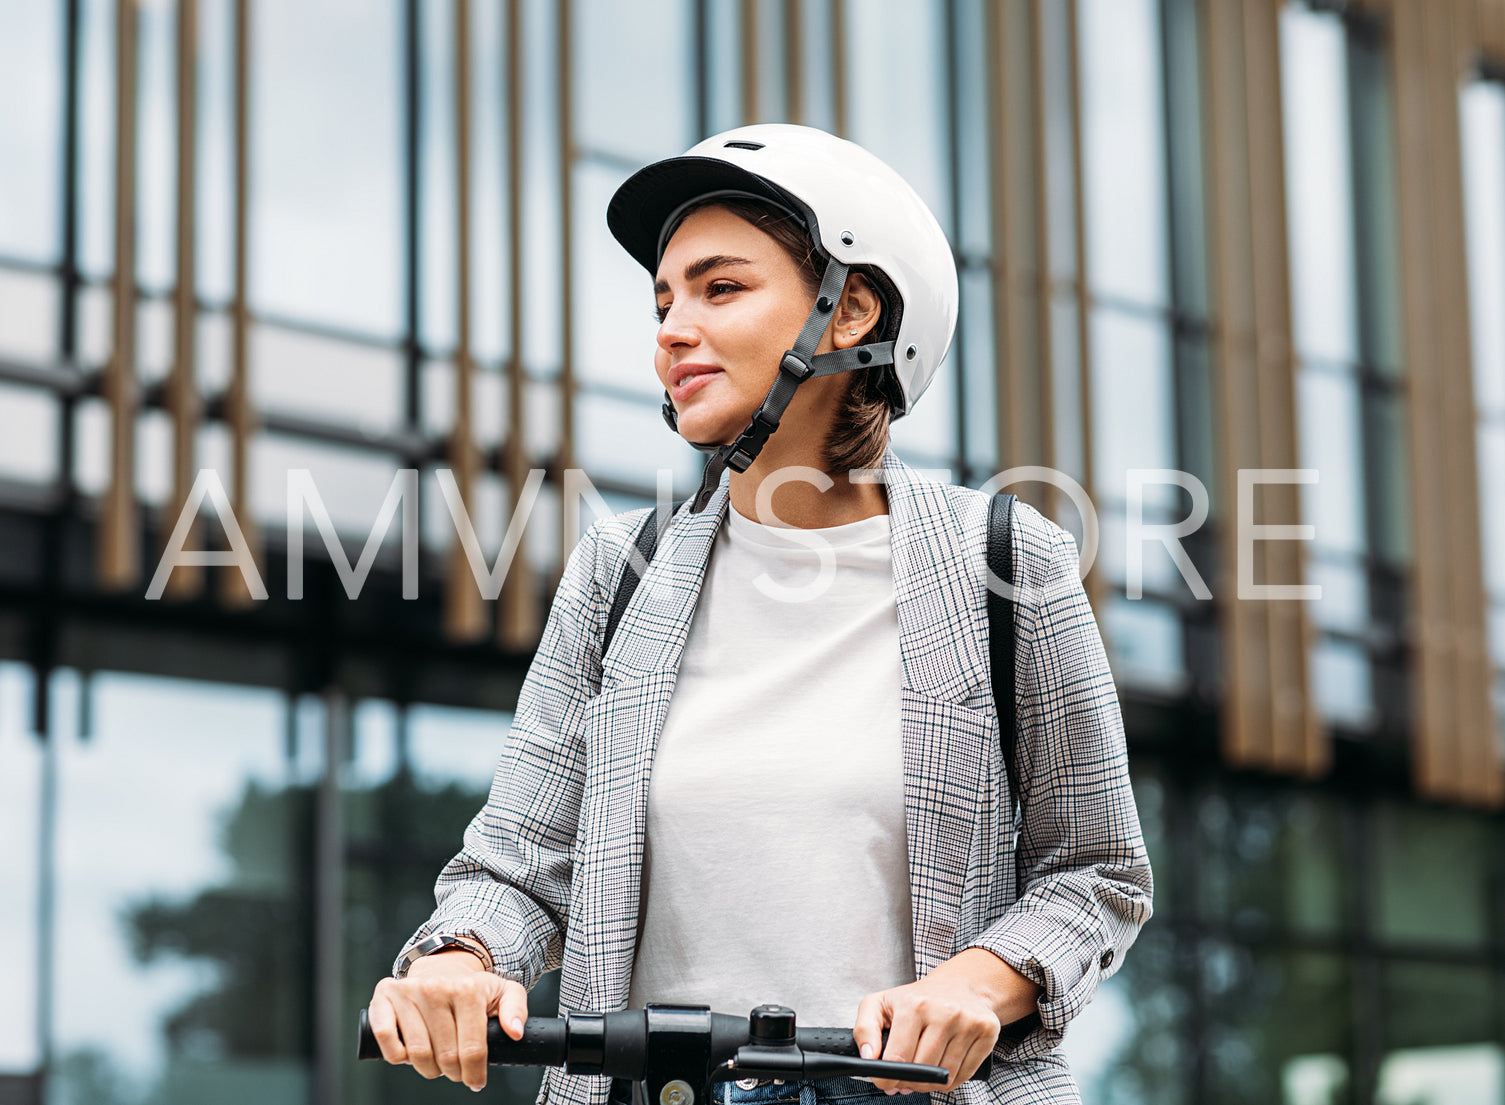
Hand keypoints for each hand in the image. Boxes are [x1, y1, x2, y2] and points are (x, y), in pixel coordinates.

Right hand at [367, 948, 528, 1091]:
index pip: (472, 1049)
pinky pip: (386, 1037)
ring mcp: (409, 990)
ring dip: (428, 1068)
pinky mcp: (386, 995)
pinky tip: (410, 1052)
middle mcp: (437, 988)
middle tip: (456, 1071)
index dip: (474, 1074)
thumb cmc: (472, 987)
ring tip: (436, 1061)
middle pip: (445, 1056)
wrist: (442, 966)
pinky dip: (398, 1055)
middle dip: (453, 1073)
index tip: (475, 1082)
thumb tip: (515, 1032)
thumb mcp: (503, 992)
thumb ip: (516, 1010)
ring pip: (417, 1053)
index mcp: (468, 989)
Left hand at [853, 949, 1040, 1093]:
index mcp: (914, 1004)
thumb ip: (864, 1029)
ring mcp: (968, 1022)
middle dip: (907, 1082)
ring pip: (944, 1076)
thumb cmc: (917, 998)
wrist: (960, 984)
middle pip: (921, 1070)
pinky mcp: (986, 1032)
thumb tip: (868, 1057)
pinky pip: (964, 1075)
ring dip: (928, 1083)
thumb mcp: (880, 1004)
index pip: (898, 1057)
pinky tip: (941, 1067)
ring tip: (921, 1071)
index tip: (884, 1081)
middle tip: (902, 1078)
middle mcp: (944, 1011)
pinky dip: (949, 1080)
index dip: (887, 1078)